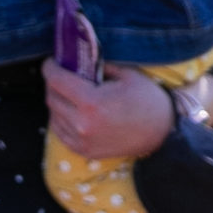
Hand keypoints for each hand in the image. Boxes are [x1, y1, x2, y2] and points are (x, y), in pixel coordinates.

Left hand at [41, 60, 174, 161]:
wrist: (163, 134)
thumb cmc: (147, 100)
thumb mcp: (127, 74)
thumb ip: (100, 66)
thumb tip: (80, 61)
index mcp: (91, 102)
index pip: (56, 80)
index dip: (50, 67)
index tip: (51, 62)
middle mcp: (81, 124)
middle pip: (51, 98)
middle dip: (53, 83)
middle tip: (61, 74)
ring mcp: (81, 140)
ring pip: (53, 116)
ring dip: (57, 101)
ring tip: (68, 93)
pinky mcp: (83, 151)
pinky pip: (60, 132)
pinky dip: (61, 119)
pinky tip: (71, 111)